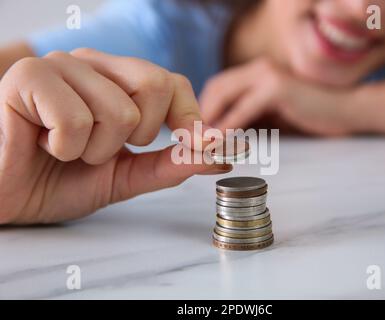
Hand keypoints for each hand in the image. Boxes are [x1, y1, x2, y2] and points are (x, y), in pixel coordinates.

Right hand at [0, 49, 230, 224]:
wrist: (10, 198)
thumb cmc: (63, 180)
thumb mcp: (127, 176)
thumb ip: (172, 163)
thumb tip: (221, 155)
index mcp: (117, 81)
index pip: (173, 82)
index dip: (189, 118)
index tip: (193, 146)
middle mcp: (93, 65)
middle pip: (154, 84)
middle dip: (136, 136)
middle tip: (102, 149)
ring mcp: (60, 66)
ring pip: (118, 109)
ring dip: (95, 150)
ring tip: (68, 150)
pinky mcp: (27, 77)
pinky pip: (75, 117)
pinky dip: (64, 147)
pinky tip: (43, 144)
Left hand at [201, 58, 353, 135]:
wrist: (347, 110)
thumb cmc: (310, 115)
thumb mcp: (273, 113)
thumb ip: (250, 116)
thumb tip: (222, 132)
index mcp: (256, 73)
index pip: (218, 87)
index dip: (204, 109)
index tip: (196, 133)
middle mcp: (258, 68)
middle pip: (216, 87)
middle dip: (201, 114)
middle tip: (194, 140)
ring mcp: (268, 74)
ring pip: (224, 94)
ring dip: (209, 120)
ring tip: (201, 143)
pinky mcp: (277, 87)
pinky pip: (244, 108)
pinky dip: (229, 125)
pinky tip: (220, 142)